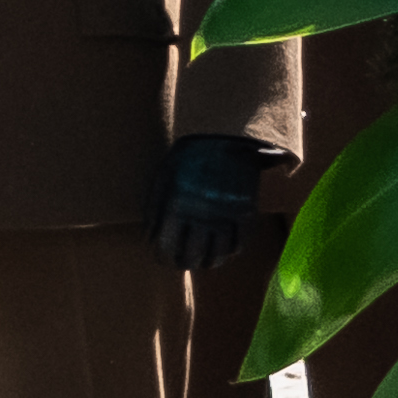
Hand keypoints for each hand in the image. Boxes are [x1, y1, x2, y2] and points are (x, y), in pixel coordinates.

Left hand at [152, 136, 268, 273]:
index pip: (166, 248)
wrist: (226, 135)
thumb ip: (154, 209)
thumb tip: (151, 238)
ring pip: (217, 255)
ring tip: (205, 260)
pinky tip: (225, 248)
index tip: (166, 259)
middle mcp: (201, 216)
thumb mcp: (163, 176)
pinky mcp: (246, 213)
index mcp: (176, 207)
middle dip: (185, 262)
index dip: (164, 258)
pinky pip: (239, 244)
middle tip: (185, 261)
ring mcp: (226, 216)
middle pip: (192, 256)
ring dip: (209, 261)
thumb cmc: (189, 155)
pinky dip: (231, 251)